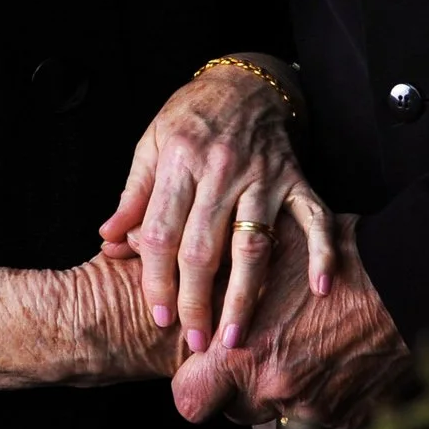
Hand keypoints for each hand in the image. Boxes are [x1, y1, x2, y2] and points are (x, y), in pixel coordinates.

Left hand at [97, 56, 335, 353]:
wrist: (243, 84)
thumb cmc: (189, 118)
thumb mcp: (151, 146)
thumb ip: (133, 197)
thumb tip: (107, 240)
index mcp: (179, 162)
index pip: (162, 233)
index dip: (157, 280)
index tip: (159, 317)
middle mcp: (222, 171)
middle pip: (205, 248)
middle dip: (198, 302)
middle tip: (196, 344)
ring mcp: (263, 177)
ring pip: (253, 245)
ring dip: (245, 296)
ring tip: (236, 337)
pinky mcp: (296, 180)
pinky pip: (313, 219)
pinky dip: (321, 252)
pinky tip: (319, 288)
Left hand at [168, 214, 410, 428]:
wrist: (407, 283)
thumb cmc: (333, 259)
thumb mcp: (266, 262)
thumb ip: (223, 290)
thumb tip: (190, 293)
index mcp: (245, 355)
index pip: (189, 400)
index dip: (194, 382)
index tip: (204, 363)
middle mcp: (275, 390)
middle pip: (234, 409)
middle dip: (238, 383)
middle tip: (256, 345)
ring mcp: (313, 409)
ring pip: (276, 409)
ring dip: (281, 383)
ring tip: (302, 338)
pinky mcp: (345, 416)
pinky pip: (316, 412)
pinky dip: (318, 389)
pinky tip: (331, 351)